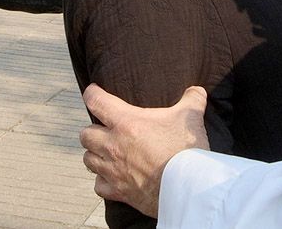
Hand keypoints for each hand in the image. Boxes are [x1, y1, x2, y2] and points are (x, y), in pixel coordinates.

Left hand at [80, 84, 209, 217]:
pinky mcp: (118, 191)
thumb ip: (192, 99)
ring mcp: (113, 170)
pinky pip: (99, 185)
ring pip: (88, 159)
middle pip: (85, 134)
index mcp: (126, 122)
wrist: (187, 187)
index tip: (94, 92)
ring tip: (107, 152)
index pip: (95, 101)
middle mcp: (113, 145)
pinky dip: (102, 181)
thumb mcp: (191, 117)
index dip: (92, 93)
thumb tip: (196, 91)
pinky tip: (112, 177)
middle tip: (105, 129)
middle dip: (94, 130)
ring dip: (95, 154)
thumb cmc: (186, 150)